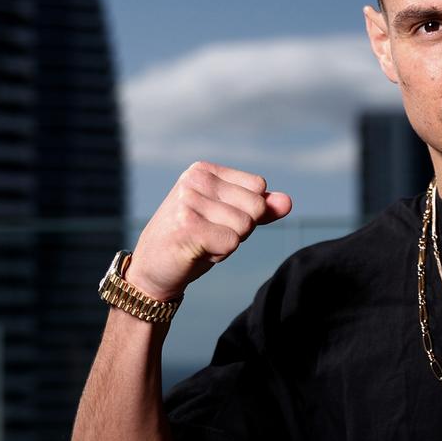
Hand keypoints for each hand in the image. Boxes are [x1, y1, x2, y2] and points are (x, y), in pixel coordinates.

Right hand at [126, 162, 292, 300]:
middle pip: (255, 206)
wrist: (153, 270)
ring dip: (228, 243)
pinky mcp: (188, 227)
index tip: (217, 220)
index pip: (258, 187)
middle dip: (240, 229)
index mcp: (203, 170)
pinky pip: (232, 242)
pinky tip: (197, 251)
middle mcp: (194, 180)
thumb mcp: (229, 218)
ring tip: (201, 242)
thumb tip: (288, 202)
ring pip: (245, 226)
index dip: (247, 212)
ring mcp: (188, 202)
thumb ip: (260, 208)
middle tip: (209, 234)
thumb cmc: (194, 240)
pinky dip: (219, 253)